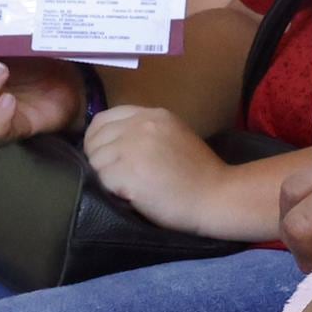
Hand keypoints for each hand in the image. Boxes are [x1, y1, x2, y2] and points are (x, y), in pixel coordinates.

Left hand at [82, 102, 223, 227]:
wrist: (217, 197)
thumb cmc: (199, 174)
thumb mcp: (174, 137)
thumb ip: (146, 132)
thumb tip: (112, 142)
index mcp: (153, 115)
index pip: (104, 119)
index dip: (98, 138)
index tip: (107, 155)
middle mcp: (140, 125)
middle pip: (95, 140)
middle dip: (100, 159)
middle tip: (119, 176)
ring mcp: (132, 147)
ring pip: (95, 161)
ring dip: (106, 176)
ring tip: (129, 186)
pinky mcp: (127, 172)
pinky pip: (102, 180)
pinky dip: (112, 191)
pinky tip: (132, 194)